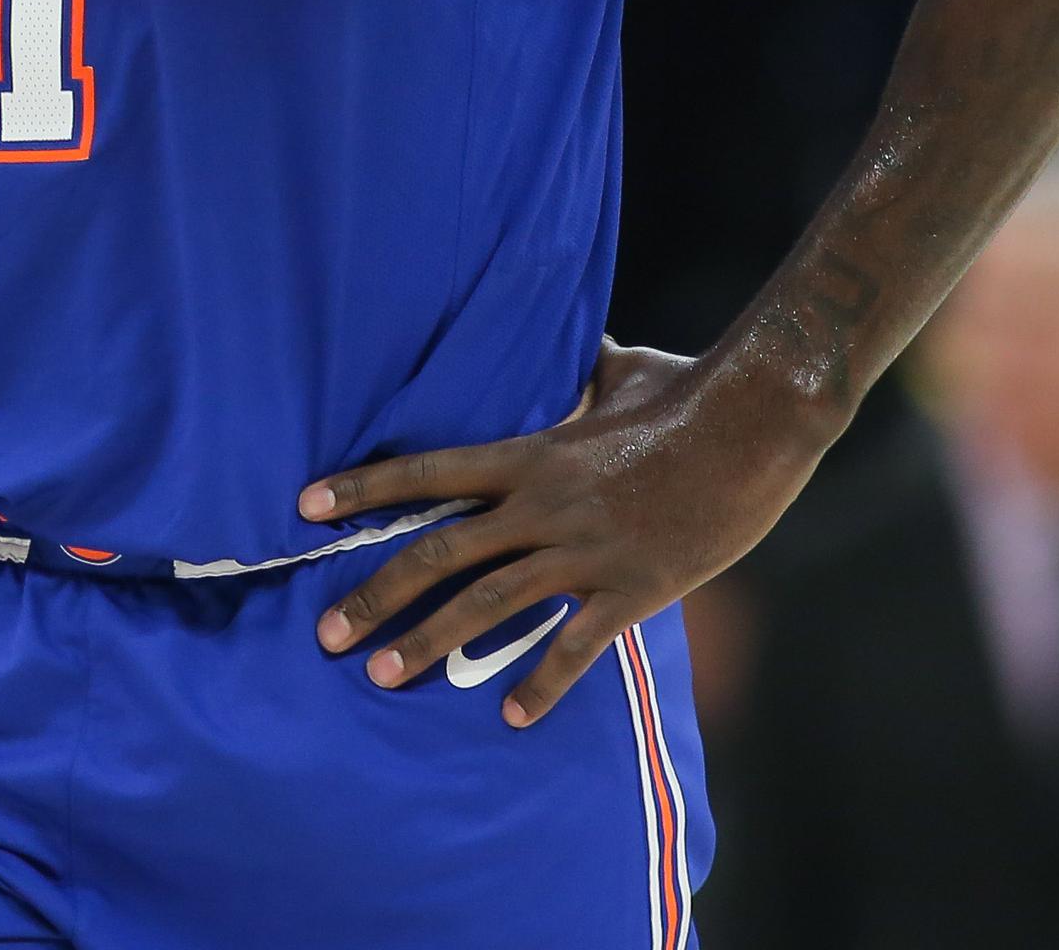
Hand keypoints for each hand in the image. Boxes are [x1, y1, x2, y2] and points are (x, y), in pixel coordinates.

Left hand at [299, 338, 831, 725]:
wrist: (753, 423)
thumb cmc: (688, 391)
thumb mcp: (621, 370)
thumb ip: (579, 370)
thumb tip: (568, 341)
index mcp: (532, 452)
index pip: (428, 472)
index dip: (364, 489)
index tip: (306, 506)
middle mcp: (543, 503)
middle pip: (440, 552)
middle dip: (376, 594)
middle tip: (326, 634)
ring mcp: (585, 550)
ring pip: (488, 604)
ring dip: (430, 642)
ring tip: (382, 677)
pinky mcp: (632, 587)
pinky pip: (575, 646)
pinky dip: (540, 684)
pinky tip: (510, 718)